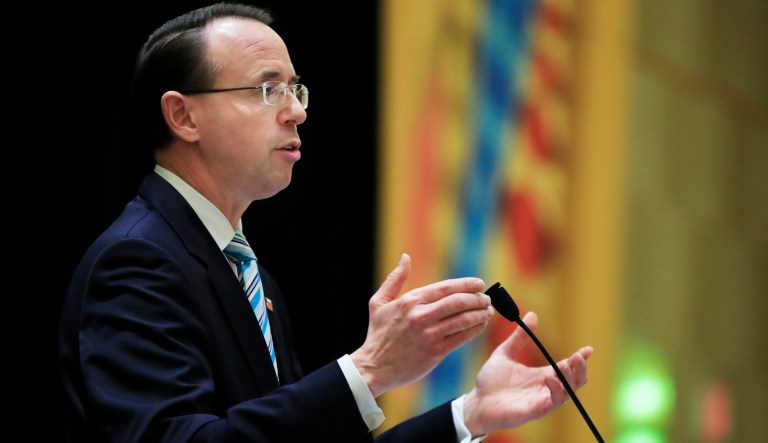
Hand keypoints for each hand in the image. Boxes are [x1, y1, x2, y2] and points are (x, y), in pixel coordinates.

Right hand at [350, 253, 492, 396]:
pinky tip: (480, 325)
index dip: (466, 284)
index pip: (445, 288)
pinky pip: (461, 337)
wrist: (374, 367)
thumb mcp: (379, 303)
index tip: (478, 284)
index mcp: (410, 301)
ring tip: (488, 311)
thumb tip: (405, 257)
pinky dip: (475, 329)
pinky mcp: (435, 352)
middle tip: (486, 298)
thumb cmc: (377, 334)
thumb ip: (394, 279)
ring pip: (463, 319)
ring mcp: (429, 334)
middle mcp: (420, 316)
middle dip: (477, 298)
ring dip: (480, 313)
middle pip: (458, 301)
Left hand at [462, 311, 592, 436]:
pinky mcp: (535, 411)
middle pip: (573, 381)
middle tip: (579, 356)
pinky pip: (552, 402)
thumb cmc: (491, 381)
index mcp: (542, 375)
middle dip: (580, 369)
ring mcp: (542, 400)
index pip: (566, 367)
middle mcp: (546, 388)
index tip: (588, 349)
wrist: (477, 401)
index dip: (579, 359)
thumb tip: (532, 315)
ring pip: (567, 392)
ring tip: (567, 364)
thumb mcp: (505, 353)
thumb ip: (519, 337)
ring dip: (570, 378)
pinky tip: (549, 377)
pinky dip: (555, 390)